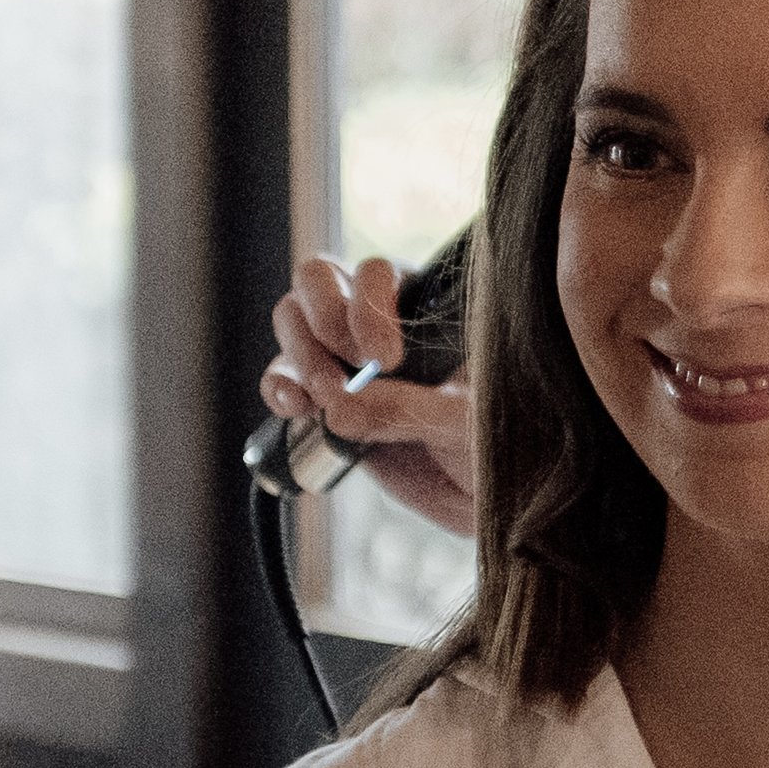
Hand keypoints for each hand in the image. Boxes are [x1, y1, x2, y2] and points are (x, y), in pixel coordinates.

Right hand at [261, 253, 479, 534]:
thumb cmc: (489, 441)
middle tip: (345, 372)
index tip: (387, 359)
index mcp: (420, 302)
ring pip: (293, 319)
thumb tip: (340, 407)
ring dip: (300, 354)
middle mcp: (374, 316)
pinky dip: (280, 388)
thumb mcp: (463, 423)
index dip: (369, 309)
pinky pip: (282, 378)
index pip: (376, 275)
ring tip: (324, 398)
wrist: (475, 492)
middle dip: (322, 319)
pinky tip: (294, 408)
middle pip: (318, 280)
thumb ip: (409, 410)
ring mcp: (341, 354)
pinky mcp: (320, 397)